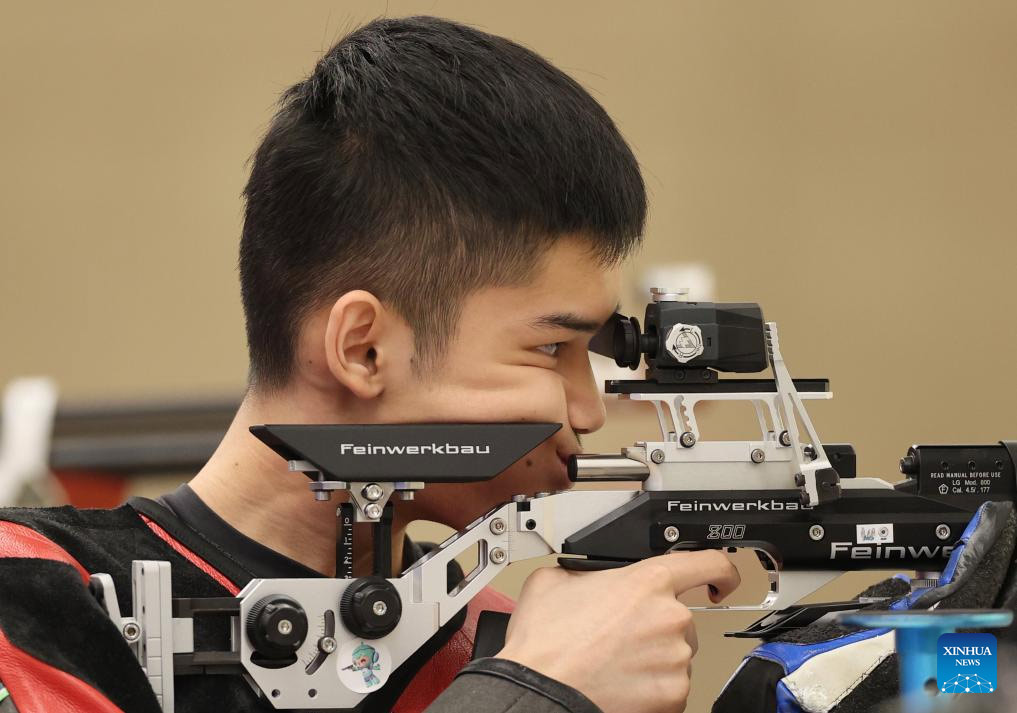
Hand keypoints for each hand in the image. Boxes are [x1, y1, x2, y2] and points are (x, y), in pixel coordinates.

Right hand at [496, 550, 739, 712]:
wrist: (540, 691)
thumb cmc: (546, 643)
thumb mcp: (554, 581)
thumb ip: (585, 572)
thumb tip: (588, 577)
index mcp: (647, 582)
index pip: (707, 564)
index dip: (719, 570)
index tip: (720, 580)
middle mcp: (670, 617)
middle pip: (679, 617)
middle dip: (654, 625)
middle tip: (619, 636)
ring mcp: (675, 658)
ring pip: (675, 653)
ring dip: (652, 657)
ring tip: (613, 662)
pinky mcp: (674, 695)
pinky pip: (671, 686)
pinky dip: (651, 687)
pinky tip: (621, 683)